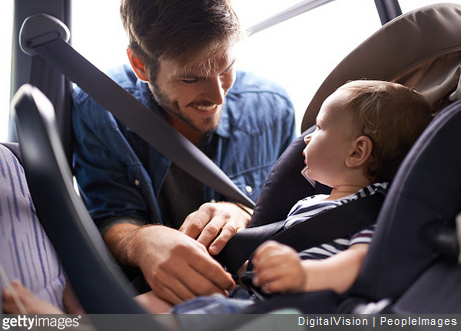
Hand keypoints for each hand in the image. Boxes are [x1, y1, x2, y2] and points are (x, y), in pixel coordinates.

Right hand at [116, 224, 235, 304]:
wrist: (146, 243)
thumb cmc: (172, 241)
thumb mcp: (191, 243)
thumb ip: (206, 258)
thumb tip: (223, 275)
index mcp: (186, 250)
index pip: (212, 270)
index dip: (224, 280)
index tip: (230, 284)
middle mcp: (174, 264)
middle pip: (203, 286)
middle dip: (218, 292)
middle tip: (225, 293)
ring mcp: (165, 277)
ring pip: (192, 296)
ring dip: (206, 299)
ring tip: (214, 296)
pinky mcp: (158, 288)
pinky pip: (179, 300)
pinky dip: (192, 301)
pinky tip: (198, 298)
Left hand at [179, 202, 250, 254]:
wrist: (235, 211)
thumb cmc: (210, 219)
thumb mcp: (198, 218)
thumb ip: (187, 228)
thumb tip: (176, 242)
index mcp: (205, 210)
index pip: (195, 224)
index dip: (189, 238)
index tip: (183, 250)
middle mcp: (218, 213)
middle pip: (209, 228)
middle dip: (202, 241)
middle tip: (195, 254)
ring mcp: (230, 219)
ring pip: (225, 231)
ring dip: (218, 242)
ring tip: (212, 252)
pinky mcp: (240, 226)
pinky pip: (236, 234)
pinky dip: (230, 242)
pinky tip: (228, 250)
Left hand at [251, 241, 304, 293]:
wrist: (304, 279)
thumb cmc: (288, 270)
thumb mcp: (282, 260)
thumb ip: (270, 258)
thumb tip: (255, 263)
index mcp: (285, 250)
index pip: (270, 246)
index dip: (259, 253)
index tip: (255, 262)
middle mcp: (290, 257)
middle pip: (269, 260)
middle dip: (259, 269)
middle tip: (255, 276)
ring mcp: (293, 269)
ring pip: (272, 272)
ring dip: (262, 278)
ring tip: (259, 282)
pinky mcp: (294, 281)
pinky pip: (277, 284)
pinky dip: (269, 287)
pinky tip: (266, 288)